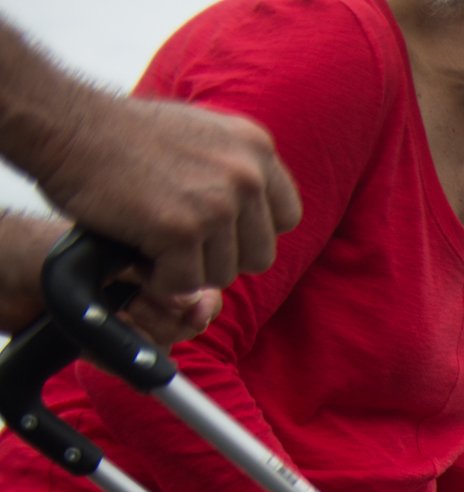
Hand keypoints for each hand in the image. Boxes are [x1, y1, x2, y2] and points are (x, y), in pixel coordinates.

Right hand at [27, 94, 299, 300]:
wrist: (65, 124)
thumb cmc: (123, 135)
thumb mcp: (201, 135)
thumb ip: (235, 170)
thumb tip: (259, 220)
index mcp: (255, 147)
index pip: (286, 218)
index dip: (250, 233)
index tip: (218, 231)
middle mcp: (246, 174)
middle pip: (259, 256)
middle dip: (220, 257)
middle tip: (178, 242)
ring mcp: (216, 203)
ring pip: (223, 274)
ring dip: (185, 267)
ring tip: (152, 239)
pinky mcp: (181, 230)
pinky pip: (185, 283)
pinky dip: (160, 279)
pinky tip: (139, 252)